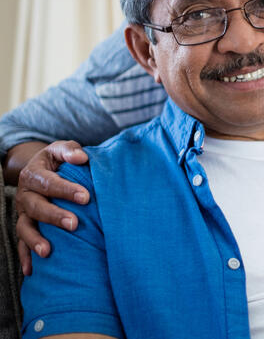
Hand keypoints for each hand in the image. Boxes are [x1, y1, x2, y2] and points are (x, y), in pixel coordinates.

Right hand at [15, 140, 88, 274]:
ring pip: (25, 227)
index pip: (48, 182)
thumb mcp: (61, 149)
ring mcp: (23, 212)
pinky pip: (21, 243)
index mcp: (34, 174)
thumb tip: (82, 157)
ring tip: (47, 251)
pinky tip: (31, 270)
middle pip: (36, 206)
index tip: (85, 197)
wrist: (41, 168)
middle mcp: (25, 194)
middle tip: (74, 224)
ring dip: (35, 240)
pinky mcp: (25, 225)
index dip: (66, 189)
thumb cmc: (58, 160)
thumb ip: (70, 151)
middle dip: (54, 216)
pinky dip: (25, 256)